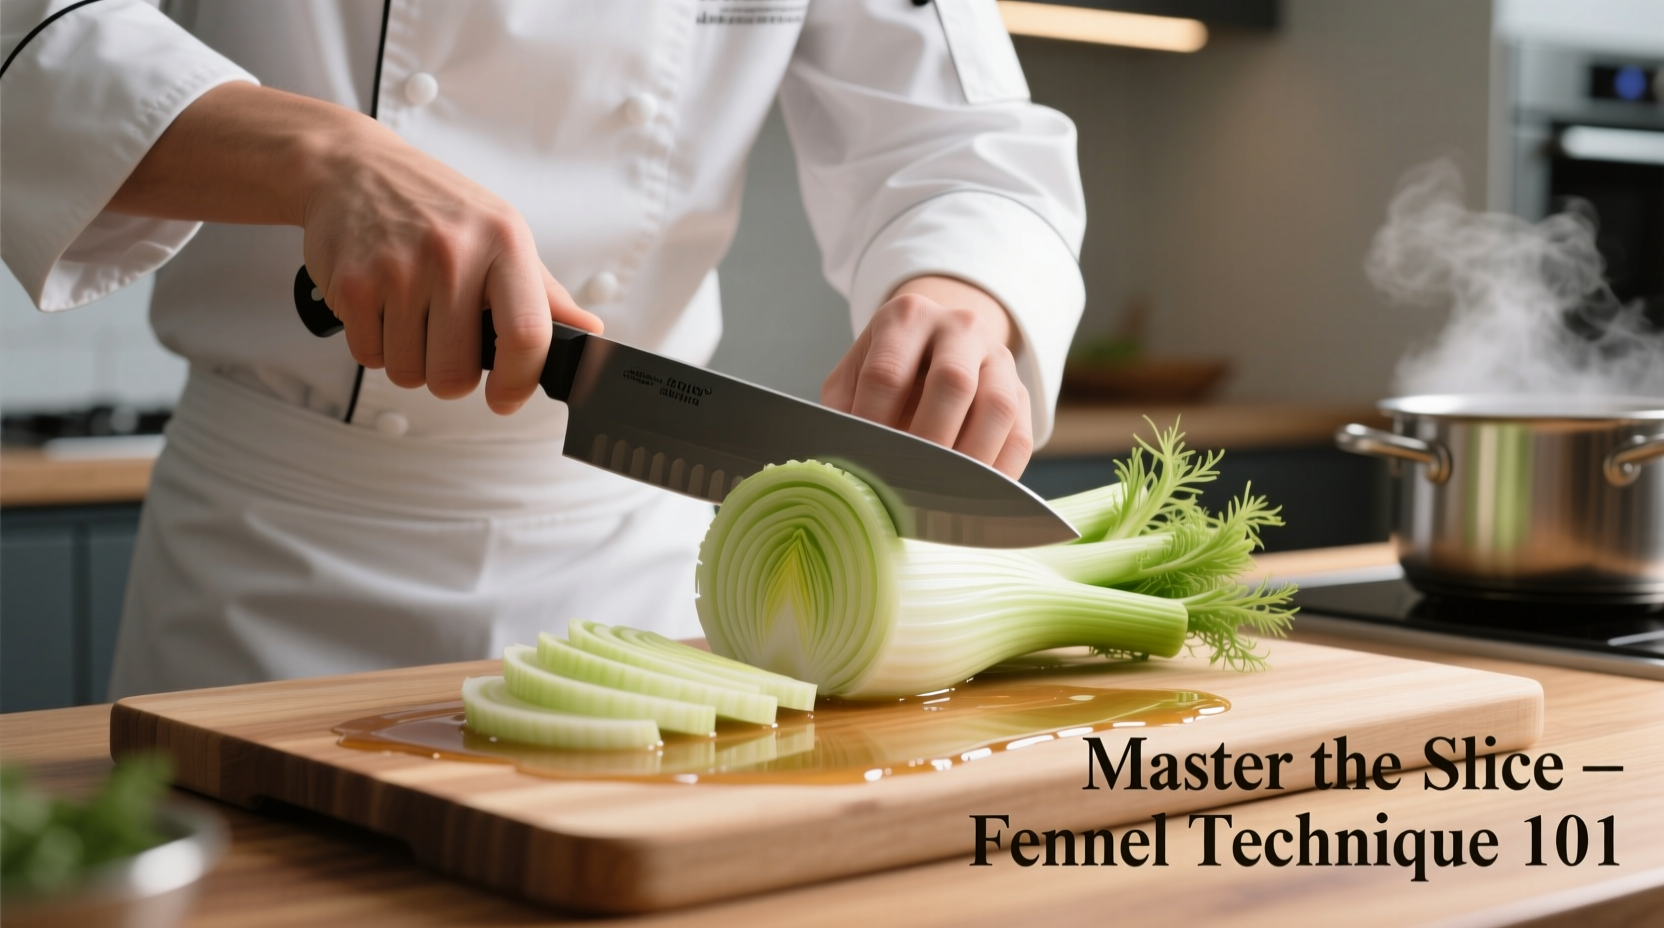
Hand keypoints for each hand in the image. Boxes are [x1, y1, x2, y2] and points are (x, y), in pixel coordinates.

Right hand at [299, 122, 601, 413]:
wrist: (355, 167)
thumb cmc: (438, 206)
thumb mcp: (503, 234)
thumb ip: (545, 293)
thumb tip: (589, 333)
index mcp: (503, 243)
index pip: (526, 335)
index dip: (519, 382)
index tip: (506, 397)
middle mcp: (451, 254)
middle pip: (456, 372)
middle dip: (452, 376)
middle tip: (448, 345)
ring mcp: (397, 269)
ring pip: (409, 372)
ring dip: (412, 361)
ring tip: (413, 317)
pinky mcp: (351, 283)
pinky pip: (370, 356)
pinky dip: (377, 346)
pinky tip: (383, 309)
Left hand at [822, 276, 1031, 476]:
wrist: (939, 340)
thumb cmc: (890, 364)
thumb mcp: (856, 371)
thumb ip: (844, 407)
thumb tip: (841, 459)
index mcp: (908, 318)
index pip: (888, 372)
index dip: (873, 421)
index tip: (862, 460)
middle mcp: (960, 328)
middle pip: (952, 382)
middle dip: (928, 439)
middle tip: (907, 481)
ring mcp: (998, 358)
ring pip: (996, 408)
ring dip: (970, 459)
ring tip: (944, 494)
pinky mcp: (1022, 392)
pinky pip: (1021, 436)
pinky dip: (1000, 473)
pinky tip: (976, 496)